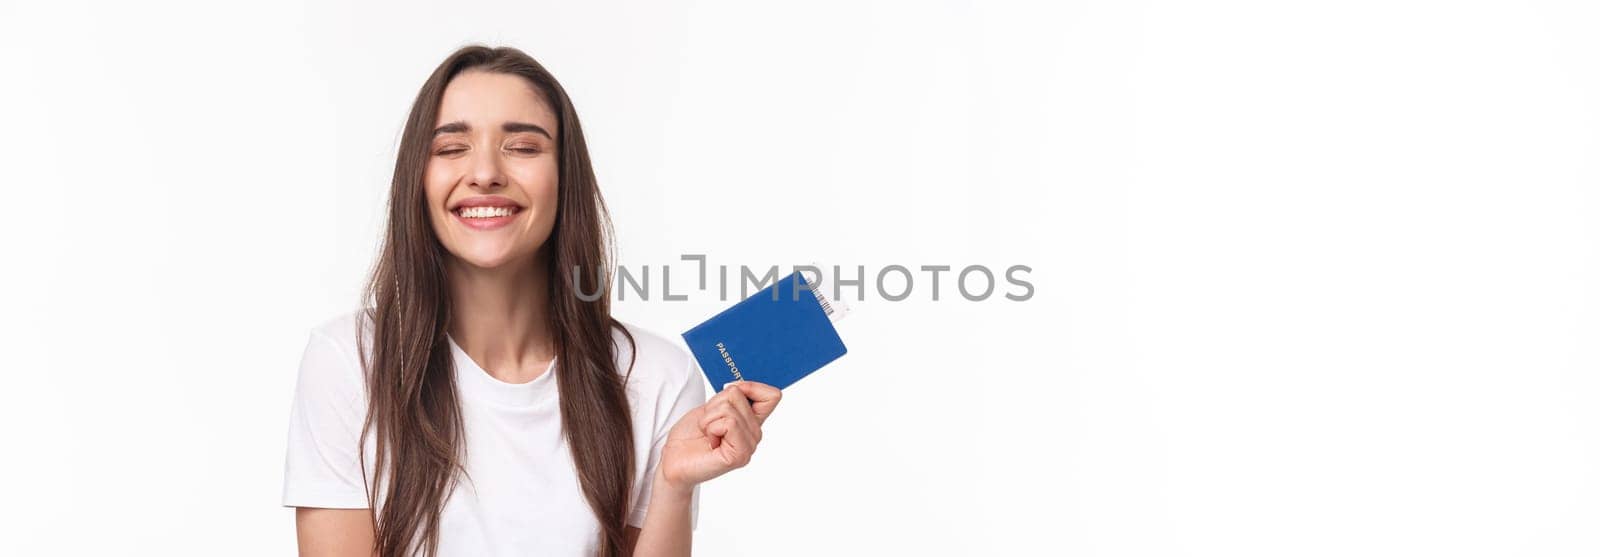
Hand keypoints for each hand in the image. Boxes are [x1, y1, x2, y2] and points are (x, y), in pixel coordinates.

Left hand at [658, 381, 781, 492]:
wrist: (674, 459)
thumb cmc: (690, 435)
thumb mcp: (711, 407)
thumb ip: (731, 397)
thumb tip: (740, 387)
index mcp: (752, 421)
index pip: (772, 396)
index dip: (751, 386)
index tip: (728, 393)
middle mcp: (755, 434)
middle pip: (740, 395)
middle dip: (714, 404)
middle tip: (709, 424)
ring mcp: (749, 446)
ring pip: (730, 409)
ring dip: (709, 418)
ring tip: (708, 434)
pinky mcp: (739, 455)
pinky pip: (729, 423)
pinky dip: (711, 427)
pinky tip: (710, 442)